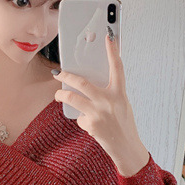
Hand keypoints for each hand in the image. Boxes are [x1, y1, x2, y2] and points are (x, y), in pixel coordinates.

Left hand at [53, 31, 149, 175]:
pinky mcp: (91, 124)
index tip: (109, 38)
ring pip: (72, 98)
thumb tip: (91, 87)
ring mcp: (99, 113)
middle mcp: (109, 101)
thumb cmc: (124, 126)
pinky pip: (79, 118)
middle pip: (82, 83)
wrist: (126, 147)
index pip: (117, 68)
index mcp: (120, 93)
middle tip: (58, 73)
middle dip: (66, 76)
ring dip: (61, 96)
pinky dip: (82, 120)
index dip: (113, 51)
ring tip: (59, 96)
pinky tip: (90, 125)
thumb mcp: (122, 105)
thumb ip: (109, 94)